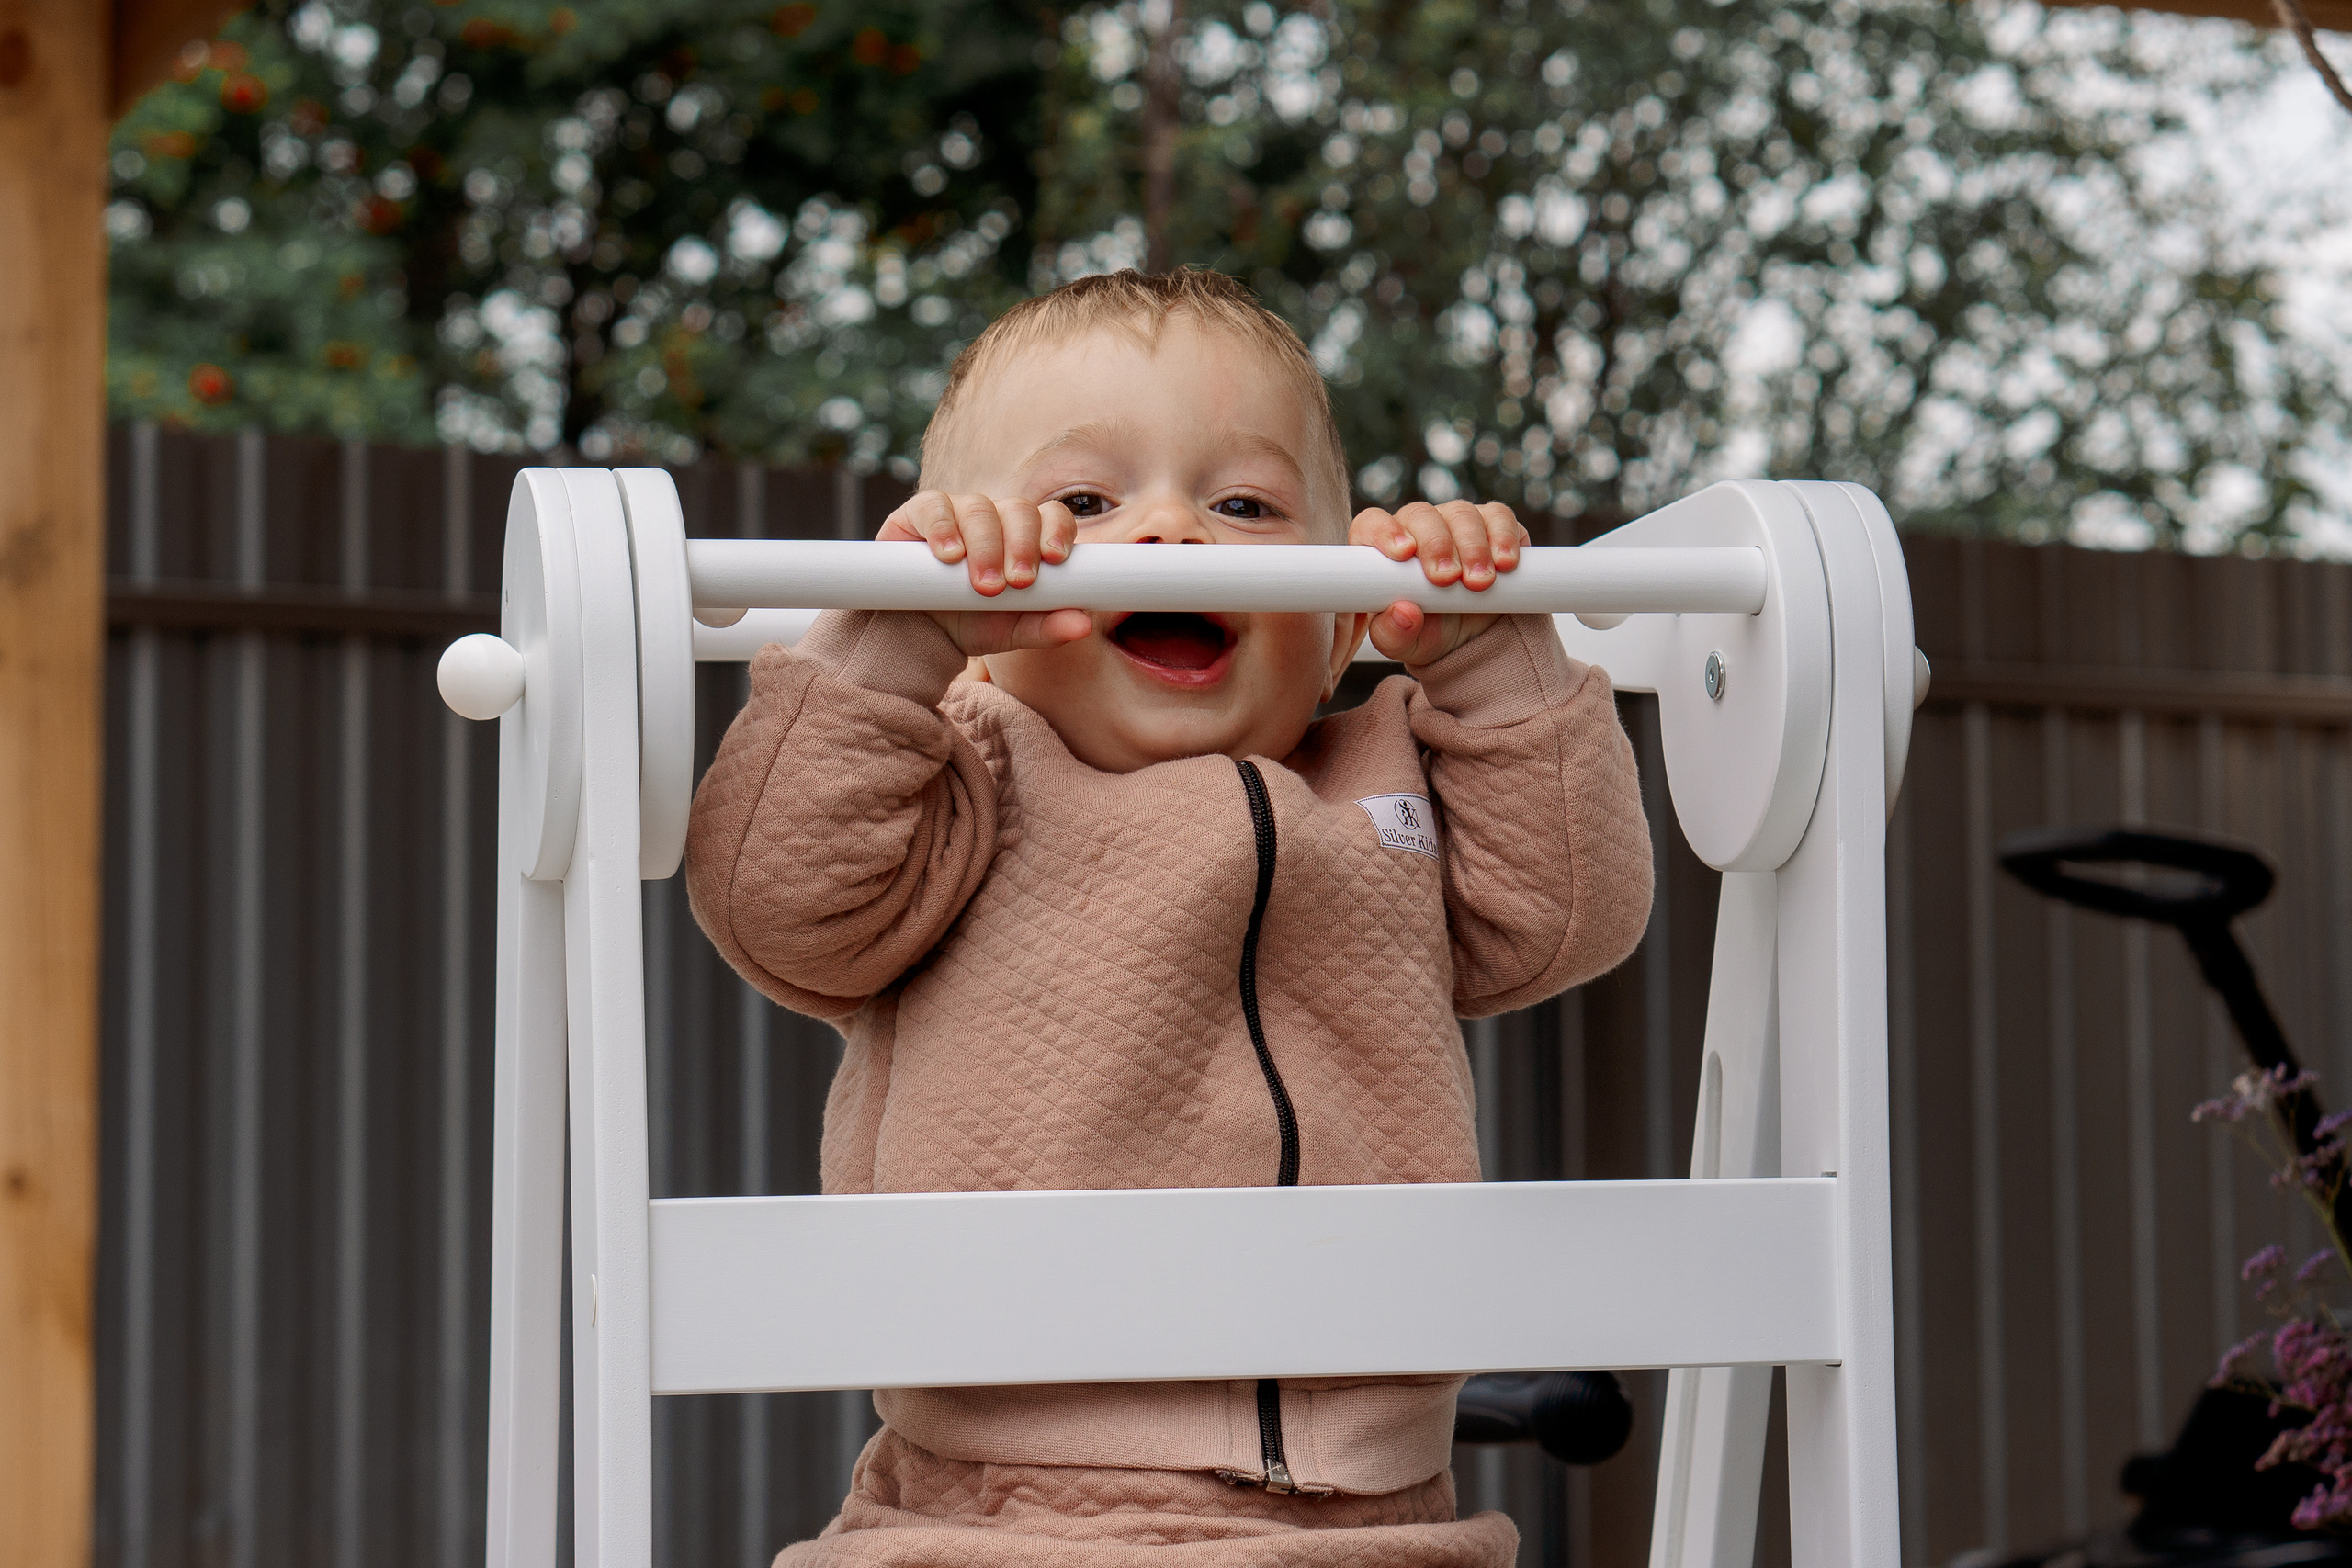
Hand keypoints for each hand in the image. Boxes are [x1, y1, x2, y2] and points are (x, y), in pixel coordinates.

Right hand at [877, 490, 1091, 655]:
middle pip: (1019, 510)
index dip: (1057, 531)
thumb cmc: (971, 623)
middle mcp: (996, 517)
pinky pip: (934, 507)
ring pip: (980, 509)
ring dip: (986, 546)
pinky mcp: (920, 513)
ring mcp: (958, 510)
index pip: (1052, 517)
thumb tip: (1084, 625)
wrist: (918, 633)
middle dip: (1022, 546)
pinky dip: (944, 529)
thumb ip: (1048, 627)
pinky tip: (950, 555)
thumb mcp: (1012, 631)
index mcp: (1025, 537)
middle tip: (1017, 583)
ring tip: (983, 585)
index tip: (1054, 560)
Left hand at [1350, 499, 1529, 663]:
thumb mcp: (1404, 644)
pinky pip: (1498, 516)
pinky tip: (1505, 563)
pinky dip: (1504, 536)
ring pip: (1460, 513)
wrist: (1471, 640)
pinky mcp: (1492, 523)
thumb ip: (1392, 633)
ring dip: (1472, 547)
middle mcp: (1417, 528)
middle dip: (1436, 544)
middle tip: (1447, 579)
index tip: (1403, 554)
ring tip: (1480, 582)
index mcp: (1384, 552)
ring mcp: (1454, 521)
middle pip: (1421, 515)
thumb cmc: (1425, 633)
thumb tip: (1403, 612)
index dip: (1384, 531)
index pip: (1372, 524)